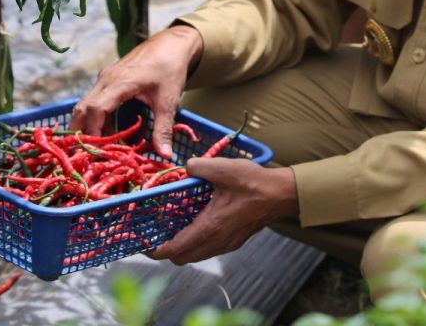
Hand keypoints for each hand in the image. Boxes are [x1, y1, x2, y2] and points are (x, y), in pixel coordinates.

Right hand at [70, 24, 201, 157]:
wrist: (171, 44)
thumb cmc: (170, 68)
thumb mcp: (169, 100)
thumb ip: (163, 128)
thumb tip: (165, 156)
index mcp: (119, 82)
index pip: (96, 108)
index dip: (93, 130)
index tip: (97, 150)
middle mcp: (106, 79)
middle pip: (83, 107)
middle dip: (81, 132)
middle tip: (86, 155)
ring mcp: (105, 78)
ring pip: (85, 104)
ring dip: (88, 125)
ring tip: (98, 147)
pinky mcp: (108, 79)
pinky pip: (94, 99)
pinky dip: (95, 117)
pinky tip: (107, 132)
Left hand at [146, 158, 298, 264]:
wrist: (281, 195)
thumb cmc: (254, 183)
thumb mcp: (222, 168)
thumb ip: (198, 166)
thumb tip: (186, 166)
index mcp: (209, 228)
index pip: (174, 250)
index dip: (155, 250)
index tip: (144, 243)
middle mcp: (216, 242)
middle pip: (182, 259)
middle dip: (165, 250)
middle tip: (156, 233)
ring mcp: (227, 244)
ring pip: (196, 256)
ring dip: (182, 247)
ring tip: (173, 228)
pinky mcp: (234, 241)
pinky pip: (208, 249)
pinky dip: (196, 243)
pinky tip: (196, 223)